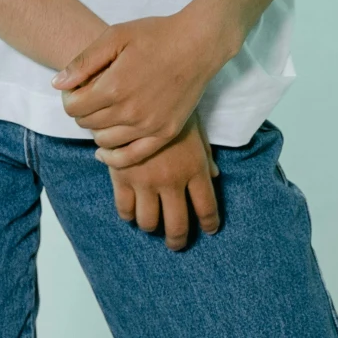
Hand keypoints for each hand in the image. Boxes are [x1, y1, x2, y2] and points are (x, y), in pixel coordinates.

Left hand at [53, 8, 234, 169]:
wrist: (198, 44)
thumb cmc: (156, 35)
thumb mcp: (115, 36)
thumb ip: (84, 62)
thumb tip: (57, 84)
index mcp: (114, 87)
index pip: (74, 107)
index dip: (69, 98)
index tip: (76, 90)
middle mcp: (129, 112)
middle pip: (87, 124)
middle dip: (82, 112)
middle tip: (90, 99)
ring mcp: (148, 126)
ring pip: (105, 142)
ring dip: (96, 130)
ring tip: (103, 114)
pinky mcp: (165, 134)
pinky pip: (130, 158)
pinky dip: (113, 157)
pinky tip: (105, 150)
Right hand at [108, 113, 220, 250]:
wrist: (134, 94)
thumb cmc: (169, 106)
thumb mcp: (194, 127)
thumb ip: (205, 154)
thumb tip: (216, 176)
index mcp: (194, 168)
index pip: (207, 208)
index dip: (209, 224)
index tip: (209, 230)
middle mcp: (172, 180)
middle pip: (177, 225)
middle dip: (178, 240)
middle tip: (177, 244)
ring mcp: (145, 182)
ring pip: (148, 222)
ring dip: (151, 226)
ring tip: (152, 224)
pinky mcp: (121, 178)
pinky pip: (124, 209)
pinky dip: (128, 214)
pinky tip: (131, 211)